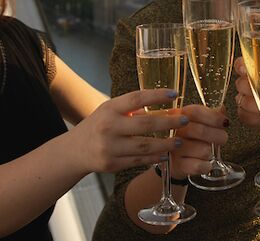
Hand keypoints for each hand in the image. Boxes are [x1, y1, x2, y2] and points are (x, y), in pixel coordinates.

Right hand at [70, 88, 187, 172]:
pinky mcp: (112, 164)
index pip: (136, 98)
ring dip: (166, 144)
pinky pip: (139, 161)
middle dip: (169, 122)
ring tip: (179, 141)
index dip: (157, 95)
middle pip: (146, 124)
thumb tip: (164, 105)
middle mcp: (109, 127)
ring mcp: (110, 147)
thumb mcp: (109, 111)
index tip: (175, 94)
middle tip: (185, 120)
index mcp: (109, 109)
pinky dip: (154, 158)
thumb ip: (131, 109)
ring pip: (145, 146)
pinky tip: (165, 155)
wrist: (74, 151)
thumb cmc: (99, 126)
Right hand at [169, 104, 228, 178]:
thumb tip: (222, 109)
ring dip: (210, 152)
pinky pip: (199, 166)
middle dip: (218, 135)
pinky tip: (205, 163)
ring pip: (203, 150)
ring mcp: (175, 150)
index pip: (195, 112)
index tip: (224, 122)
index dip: (213, 117)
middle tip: (223, 138)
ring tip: (207, 151)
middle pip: (200, 130)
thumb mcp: (198, 122)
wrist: (172, 159)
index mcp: (180, 116)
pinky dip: (206, 166)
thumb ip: (211, 114)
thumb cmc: (189, 138)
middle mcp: (175, 131)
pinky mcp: (177, 166)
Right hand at [234, 53, 259, 129]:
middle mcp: (247, 84)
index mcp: (255, 71)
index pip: (240, 64)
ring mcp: (244, 99)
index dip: (240, 66)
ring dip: (256, 106)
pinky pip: (244, 115)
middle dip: (251, 89)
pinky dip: (256, 118)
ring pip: (242, 101)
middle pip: (240, 83)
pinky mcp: (244, 114)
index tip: (245, 70)